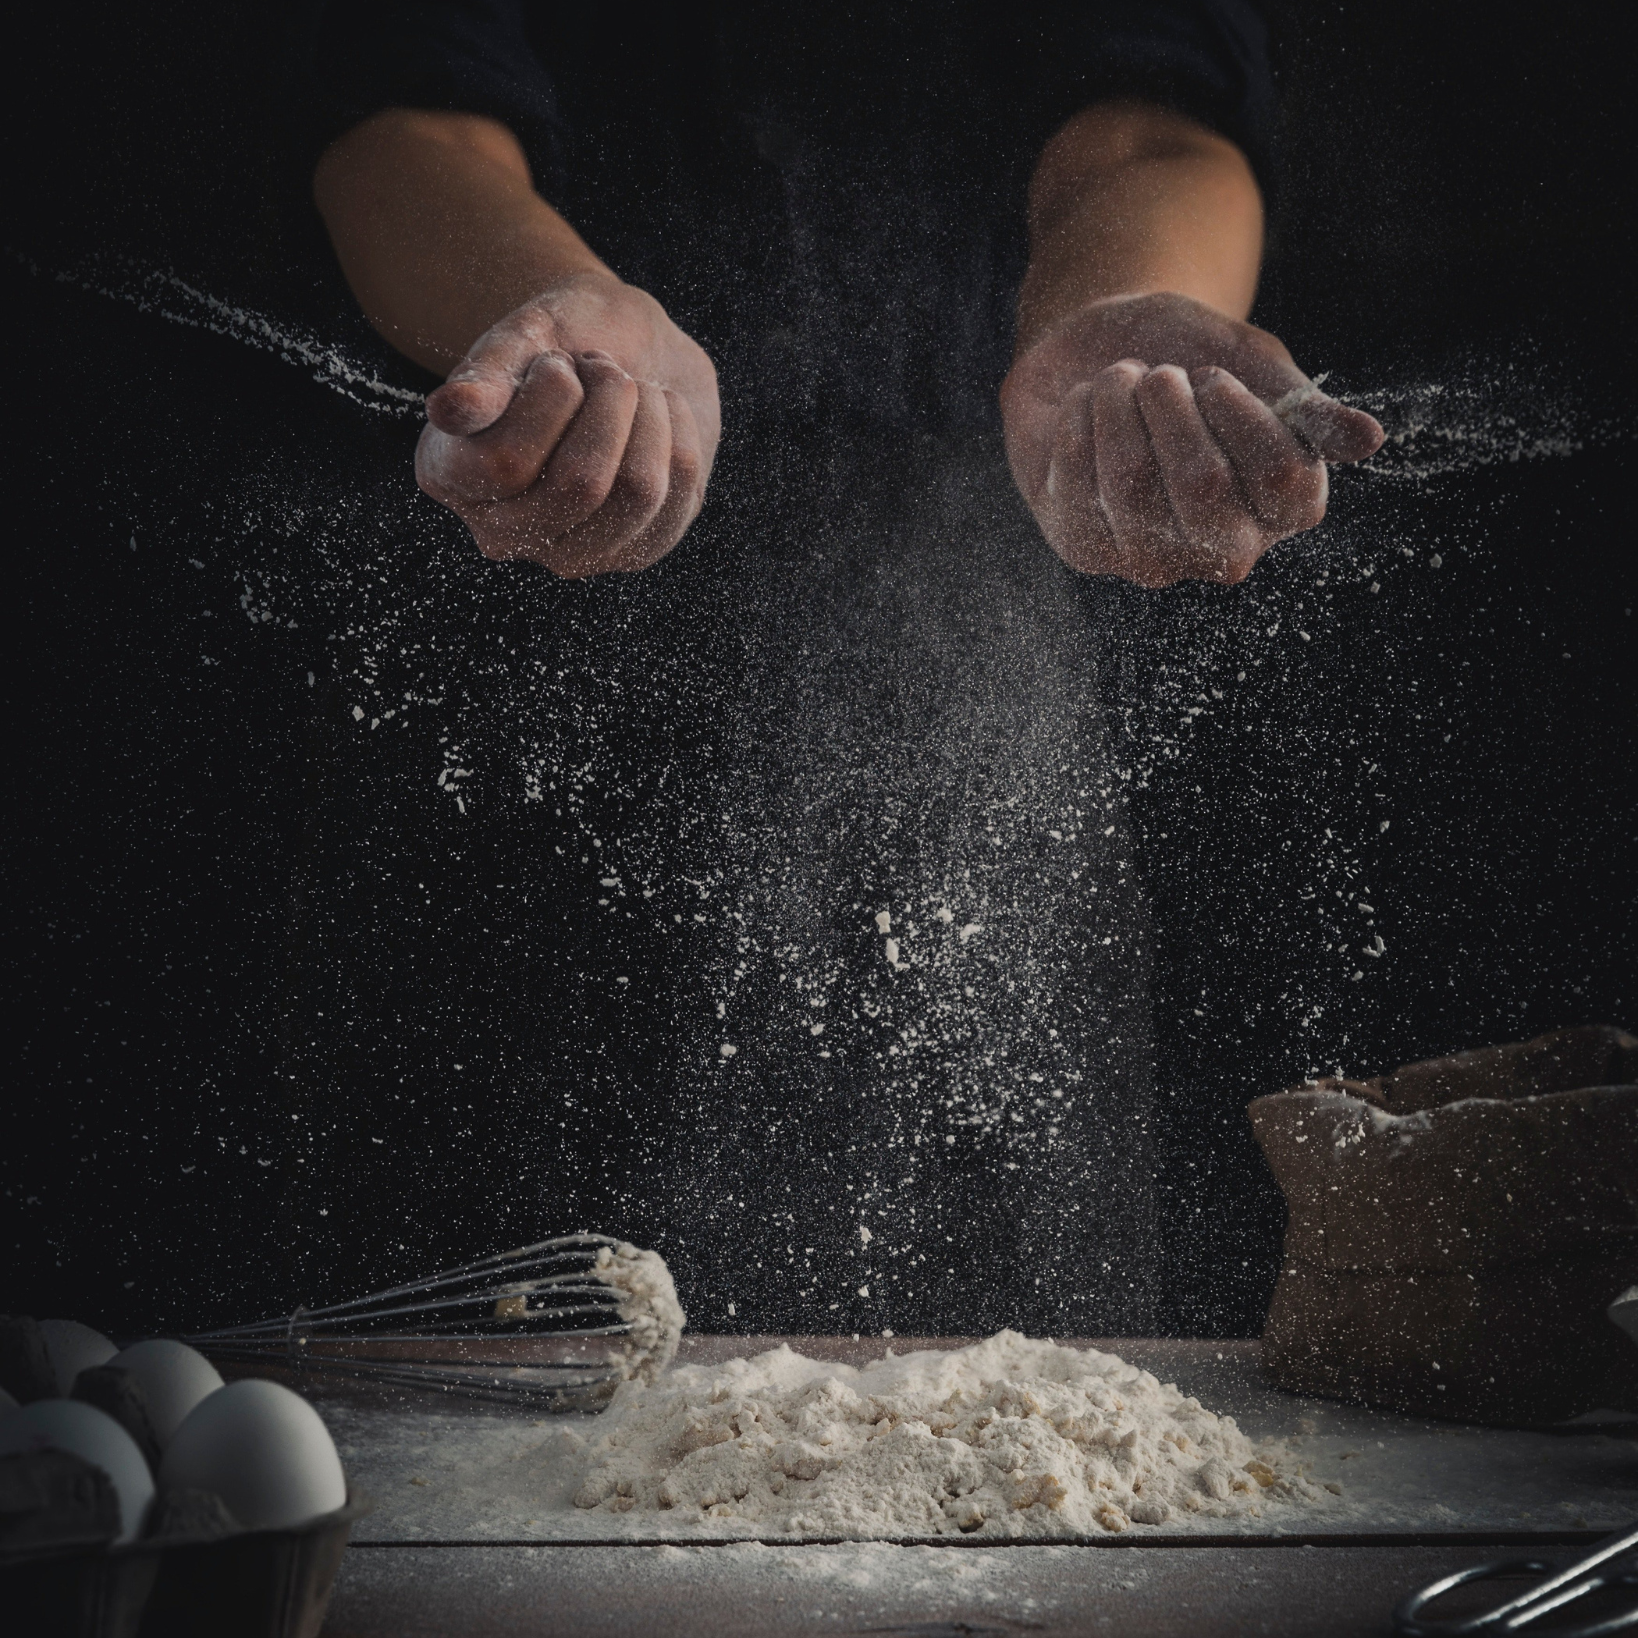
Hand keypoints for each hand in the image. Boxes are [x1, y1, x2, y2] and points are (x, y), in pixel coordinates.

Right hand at [415, 274, 719, 576]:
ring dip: (648, 416)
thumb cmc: (563, 339)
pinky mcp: (633, 553)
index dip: (551, 396)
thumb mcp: (523, 337)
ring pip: (638, 492)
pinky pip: (679, 494)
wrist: (626, 350)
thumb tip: (450, 411)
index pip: (506, 462)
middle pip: (581, 486)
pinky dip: (678, 434)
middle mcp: (502, 532)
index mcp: (450, 476)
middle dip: (610, 401)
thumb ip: (486, 373)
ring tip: (631, 388)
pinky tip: (657, 415)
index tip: (559, 361)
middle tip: (605, 367)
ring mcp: (570, 554)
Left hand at [1000, 292, 1383, 586]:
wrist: (1094, 349)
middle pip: (1204, 485)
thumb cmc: (1185, 355)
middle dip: (1174, 408)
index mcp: (1282, 507)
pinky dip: (1079, 420)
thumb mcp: (1250, 363)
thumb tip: (1369, 441)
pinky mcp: (1086, 549)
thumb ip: (1303, 406)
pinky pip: (1076, 482)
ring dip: (1120, 406)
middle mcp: (1222, 549)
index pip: (1285, 479)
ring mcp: (1151, 558)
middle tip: (1161, 375)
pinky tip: (1085, 406)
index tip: (1211, 375)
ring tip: (1120, 380)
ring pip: (1132, 482)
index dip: (1243, 413)